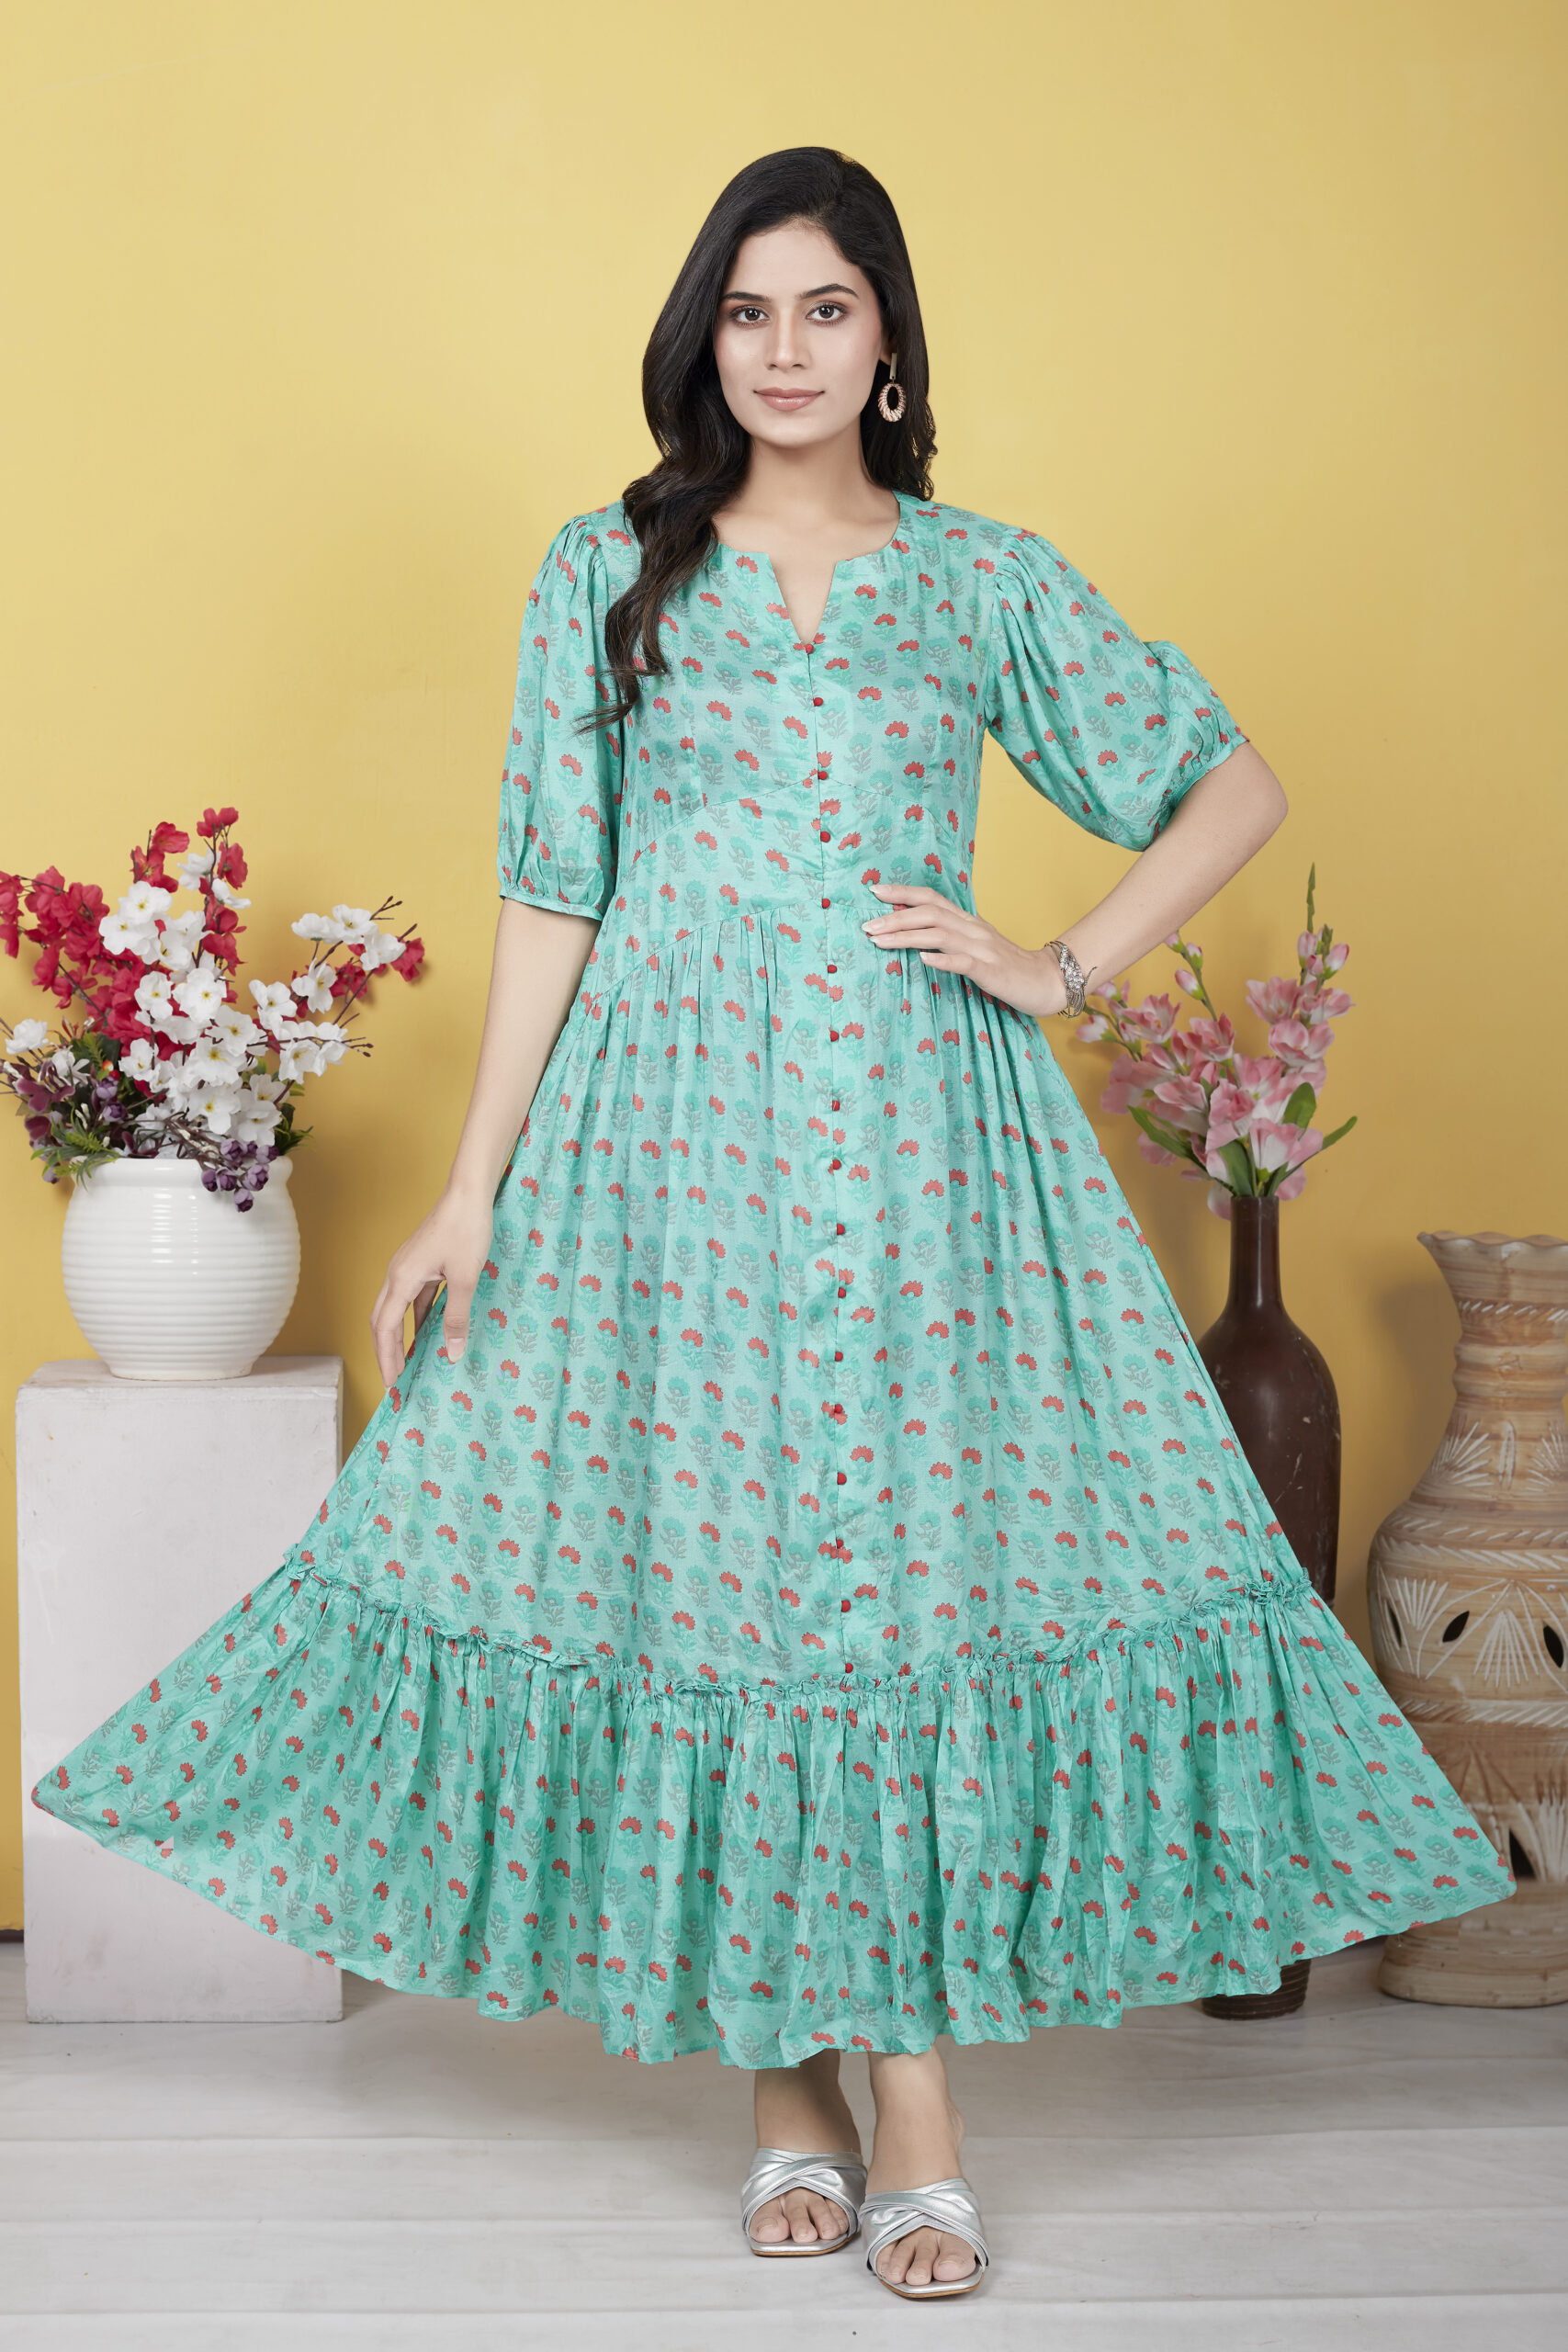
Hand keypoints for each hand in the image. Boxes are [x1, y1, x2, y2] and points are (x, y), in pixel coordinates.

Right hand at [370, 1186, 496, 1389]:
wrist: (469, 1193)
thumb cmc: (466, 1230)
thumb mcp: (465, 1279)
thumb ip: (456, 1318)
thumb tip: (451, 1354)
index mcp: (401, 1279)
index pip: (385, 1328)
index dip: (386, 1358)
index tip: (391, 1384)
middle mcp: (396, 1274)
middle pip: (381, 1321)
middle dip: (385, 1352)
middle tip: (393, 1381)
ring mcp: (407, 1268)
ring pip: (395, 1310)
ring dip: (399, 1337)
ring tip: (407, 1364)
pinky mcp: (420, 1264)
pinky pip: (411, 1299)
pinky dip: (414, 1320)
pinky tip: (426, 1334)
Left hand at [861, 883, 1072, 1019]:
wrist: (1047, 980)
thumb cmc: (1008, 967)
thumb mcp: (976, 945)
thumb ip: (950, 936)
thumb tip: (914, 931)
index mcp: (968, 921)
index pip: (932, 898)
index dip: (903, 892)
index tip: (874, 891)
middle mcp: (973, 929)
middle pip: (930, 913)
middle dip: (895, 917)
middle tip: (866, 925)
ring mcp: (982, 949)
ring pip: (940, 935)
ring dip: (907, 936)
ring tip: (879, 940)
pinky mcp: (991, 971)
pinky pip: (964, 962)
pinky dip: (942, 960)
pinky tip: (923, 960)